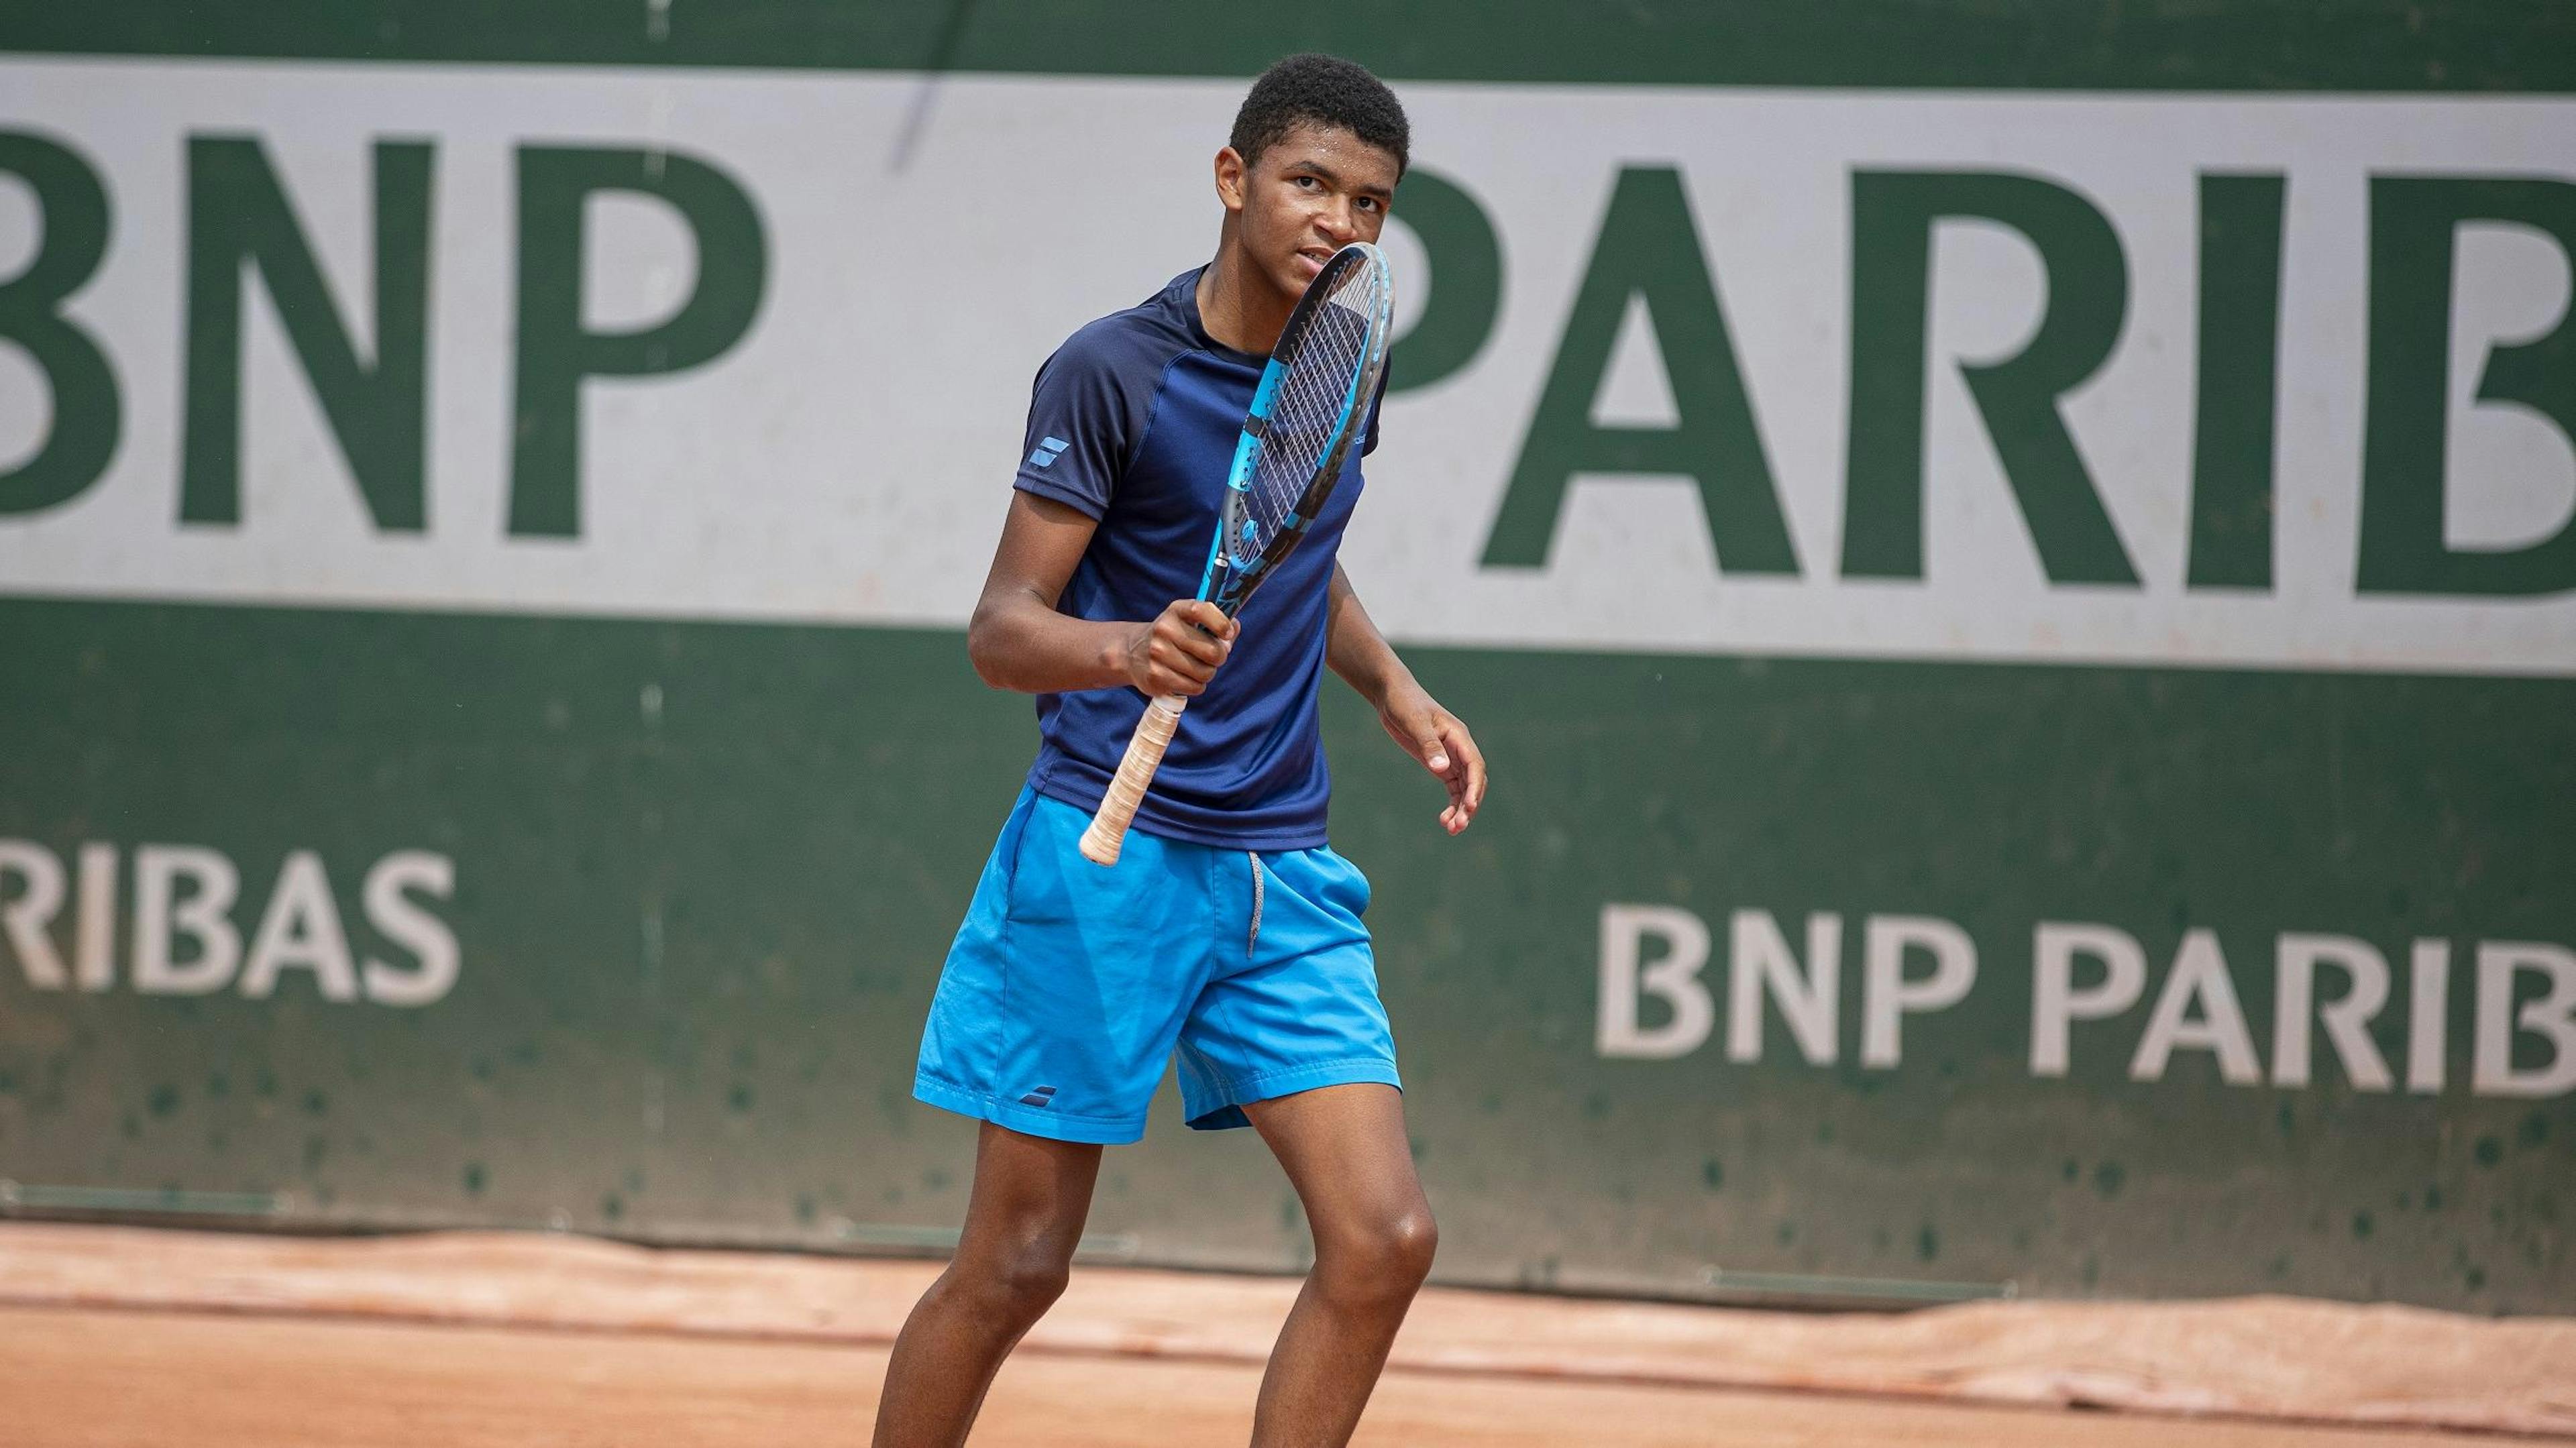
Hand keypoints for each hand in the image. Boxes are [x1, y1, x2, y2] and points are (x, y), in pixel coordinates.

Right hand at [1123, 600, 1237, 696]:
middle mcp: (1165, 629)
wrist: (1132, 652)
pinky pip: (1194, 687)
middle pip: (1212, 651)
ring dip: (1207, 673)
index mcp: (1176, 610)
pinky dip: (1196, 685)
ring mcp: (1158, 653)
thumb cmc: (1173, 636)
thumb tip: (1234, 629)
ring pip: (1205, 673)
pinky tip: (1185, 677)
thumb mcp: (1190, 622)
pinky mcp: (1155, 676)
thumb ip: (1217, 623)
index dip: (1221, 623)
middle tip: (1212, 657)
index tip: (1227, 634)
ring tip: (1196, 667)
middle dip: (1219, 657)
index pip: (1201, 610)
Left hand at [1375, 679, 1486, 834]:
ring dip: (1461, 808)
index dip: (1474, 788)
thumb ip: (1429, 745)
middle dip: (1468, 804)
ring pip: (1464, 788)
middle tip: (1457, 826)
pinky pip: (1453, 787)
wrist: (1392, 695)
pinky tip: (1444, 819)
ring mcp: (1451, 757)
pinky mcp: (1439, 763)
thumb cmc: (1404, 703)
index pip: (1475, 766)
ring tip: (1452, 829)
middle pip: (1473, 781)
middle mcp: (1459, 748)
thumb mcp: (1414, 722)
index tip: (1468, 807)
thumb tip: (1441, 769)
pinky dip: (1451, 804)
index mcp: (1459, 737)